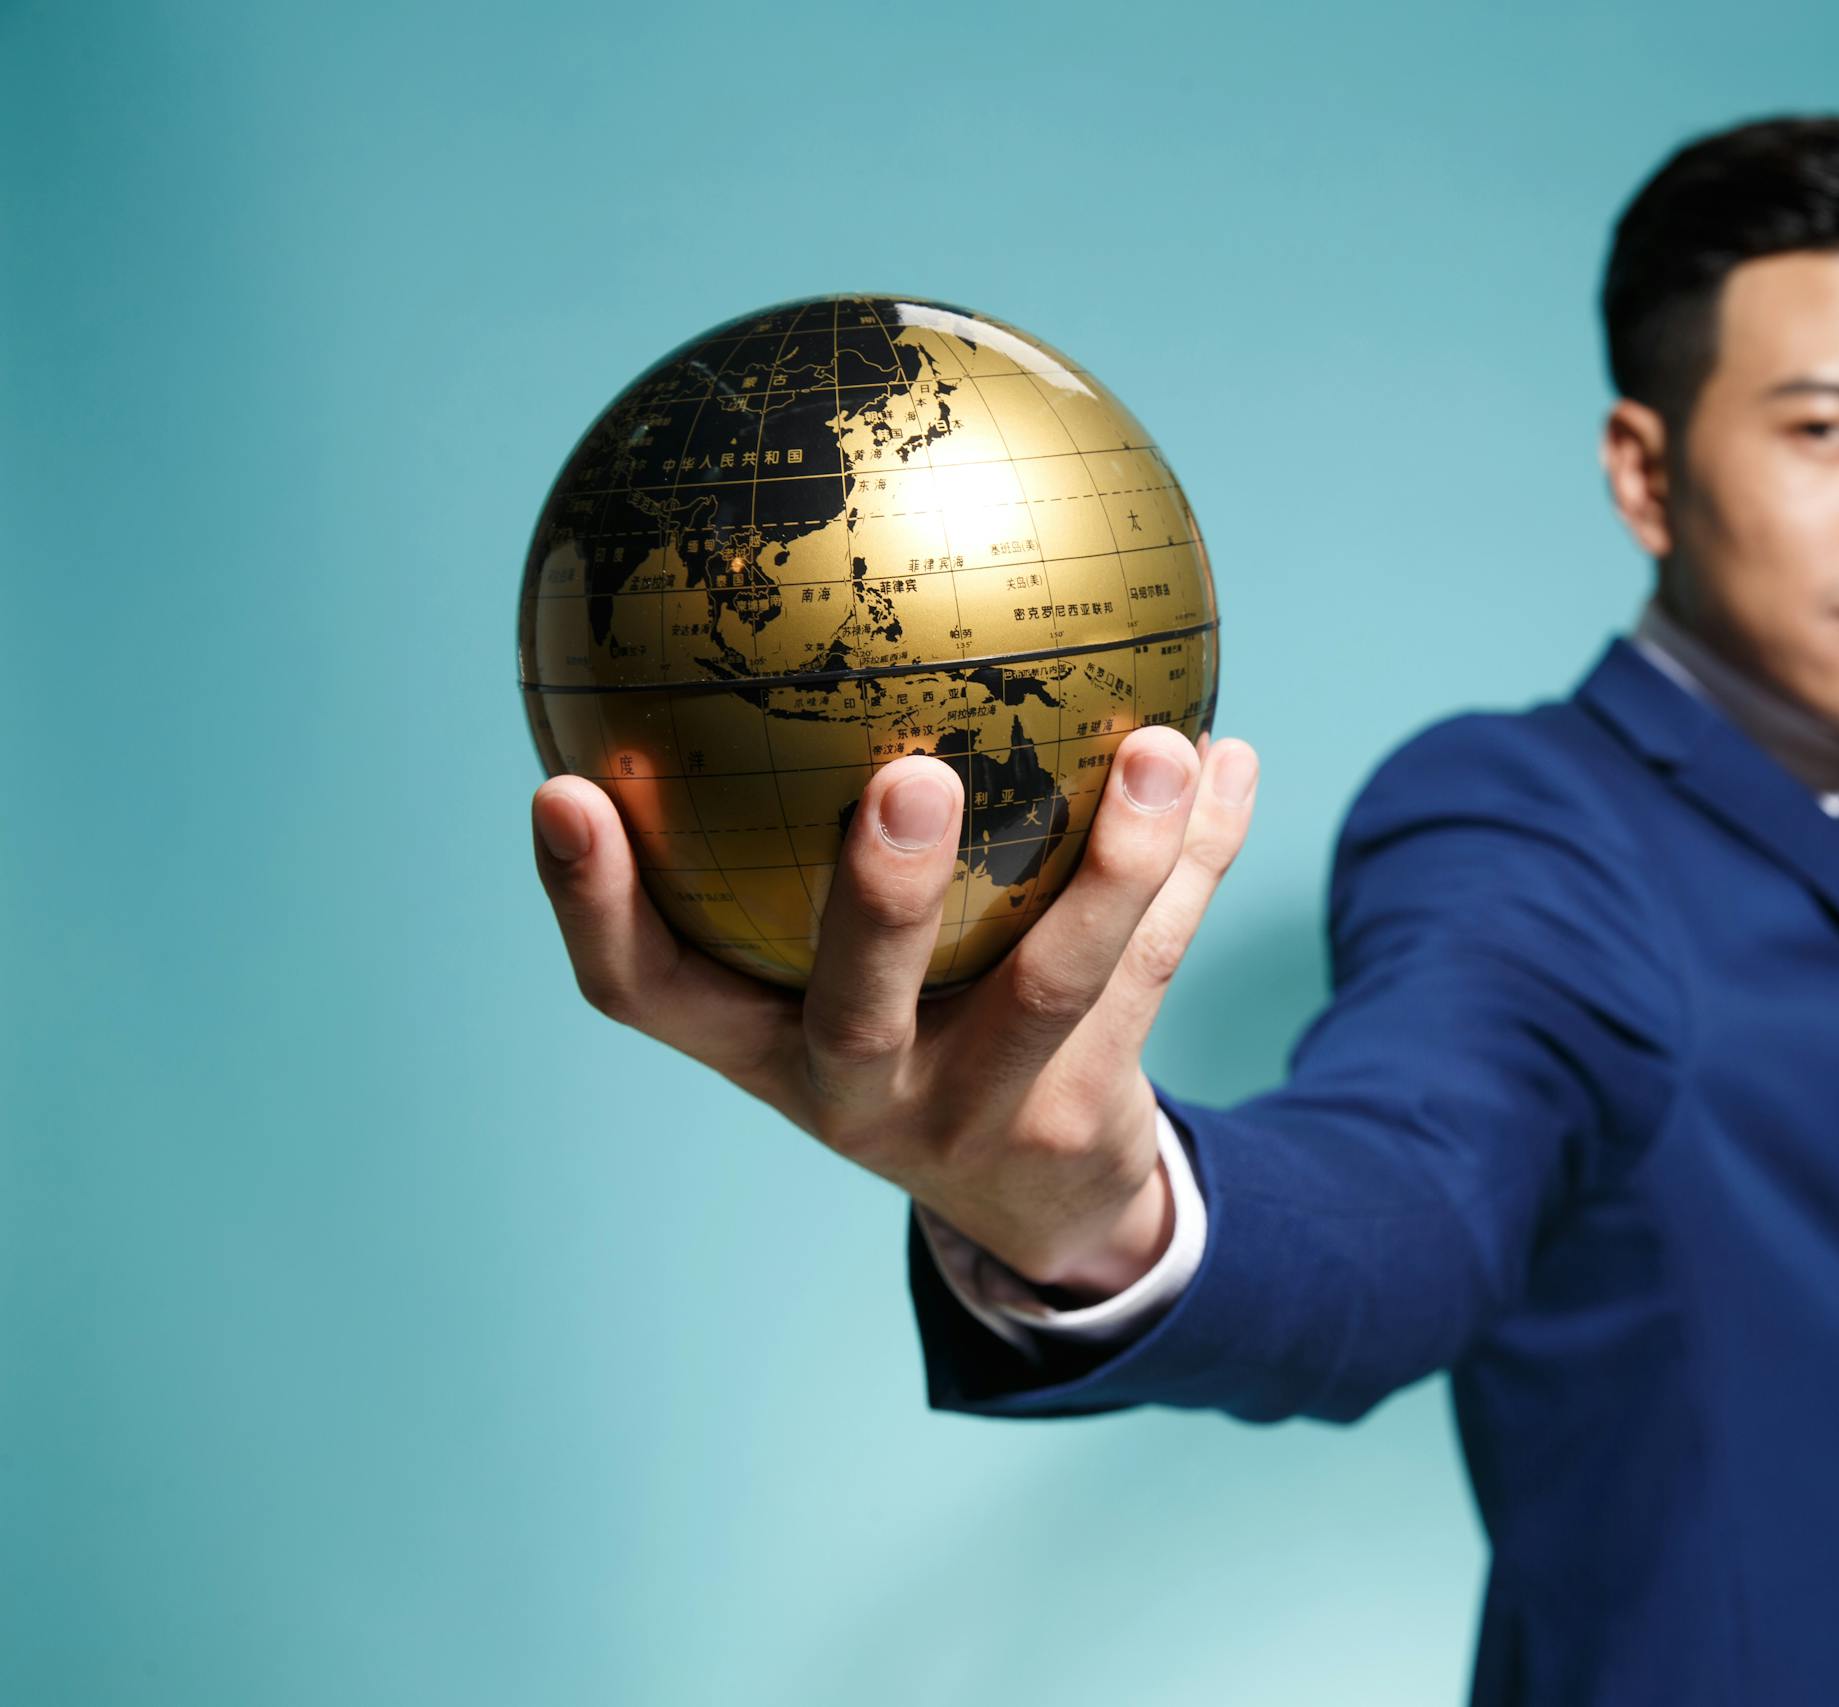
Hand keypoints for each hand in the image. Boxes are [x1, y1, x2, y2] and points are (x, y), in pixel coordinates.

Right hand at [530, 726, 1259, 1299]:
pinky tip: (1232, 762)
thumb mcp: (817, 970)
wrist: (1037, 1199)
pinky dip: (1199, 858)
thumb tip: (789, 609)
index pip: (645, 993)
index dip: (591, 904)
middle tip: (912, 773)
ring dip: (1117, 866)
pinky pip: (1158, 965)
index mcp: (761, 1047)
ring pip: (1054, 987)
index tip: (561, 790)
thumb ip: (778, 837)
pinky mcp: (1091, 1111)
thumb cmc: (906, 1030)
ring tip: (1164, 747)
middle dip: (883, 901)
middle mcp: (858, 1093)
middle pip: (857, 1010)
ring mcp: (983, 1112)